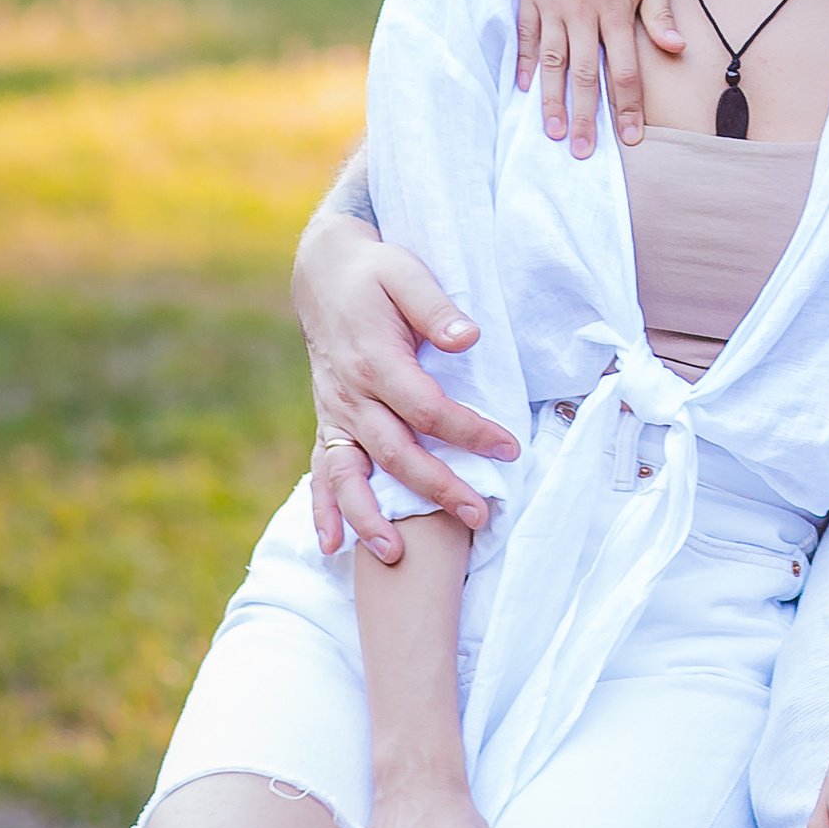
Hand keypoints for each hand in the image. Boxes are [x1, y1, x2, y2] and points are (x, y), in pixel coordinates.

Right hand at [294, 219, 516, 558]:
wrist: (324, 272)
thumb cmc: (376, 273)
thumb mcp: (407, 273)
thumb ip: (435, 307)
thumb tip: (468, 338)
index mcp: (377, 361)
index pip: (428, 408)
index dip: (469, 431)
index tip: (508, 448)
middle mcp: (352, 395)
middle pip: (396, 452)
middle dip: (437, 487)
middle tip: (478, 515)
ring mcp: (335, 413)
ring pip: (349, 474)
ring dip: (370, 516)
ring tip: (394, 554)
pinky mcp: (328, 422)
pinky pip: (321, 471)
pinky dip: (323, 509)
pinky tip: (332, 544)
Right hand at [513, 0, 685, 157]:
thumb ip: (660, 13)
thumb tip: (676, 49)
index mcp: (617, 11)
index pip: (625, 71)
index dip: (628, 108)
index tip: (630, 139)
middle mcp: (584, 13)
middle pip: (586, 76)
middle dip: (587, 118)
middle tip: (583, 154)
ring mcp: (553, 4)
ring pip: (553, 62)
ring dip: (553, 100)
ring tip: (553, 133)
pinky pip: (527, 35)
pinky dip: (526, 63)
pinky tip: (526, 89)